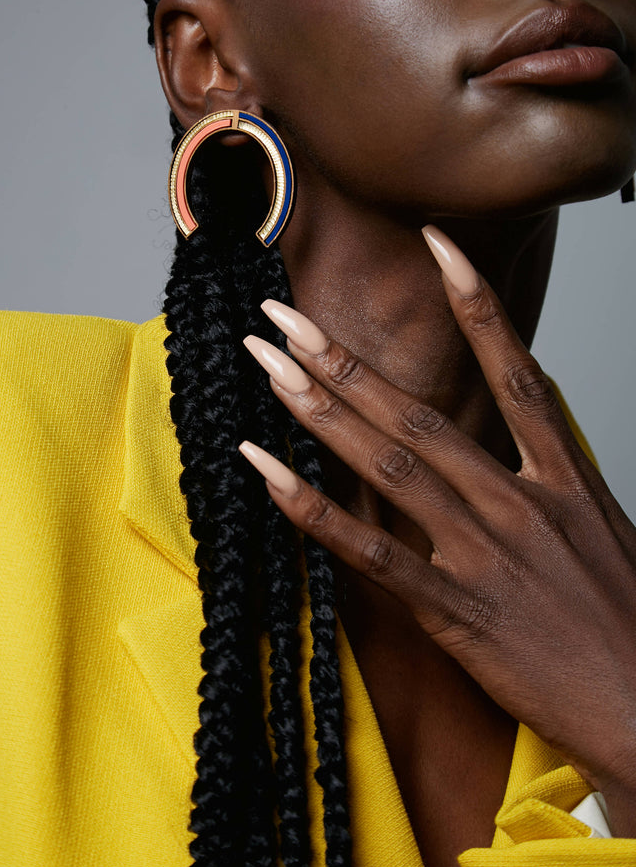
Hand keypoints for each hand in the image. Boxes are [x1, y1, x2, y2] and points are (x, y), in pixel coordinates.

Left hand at [240, 226, 635, 833]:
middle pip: (421, 413)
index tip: (437, 243)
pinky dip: (314, 511)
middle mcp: (519, 503)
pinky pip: (371, 552)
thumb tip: (525, 420)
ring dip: (321, 412)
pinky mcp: (455, 610)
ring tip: (266, 368)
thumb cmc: (630, 623)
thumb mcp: (605, 529)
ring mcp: (485, 555)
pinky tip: (266, 473)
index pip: (515, 369)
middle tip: (283, 317)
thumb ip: (556, 472)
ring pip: (391, 465)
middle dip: (346, 361)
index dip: (477, 303)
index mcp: (563, 479)